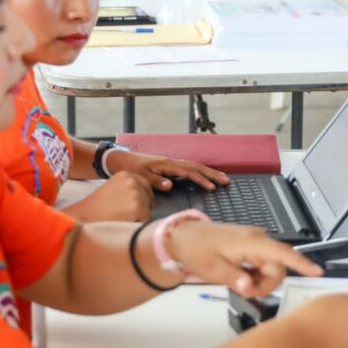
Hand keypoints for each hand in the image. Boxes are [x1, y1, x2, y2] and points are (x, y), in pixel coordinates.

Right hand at [65, 171, 152, 221]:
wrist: (82, 217)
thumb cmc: (95, 208)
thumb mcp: (112, 188)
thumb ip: (127, 188)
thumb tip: (144, 197)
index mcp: (126, 174)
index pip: (145, 185)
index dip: (142, 198)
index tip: (135, 206)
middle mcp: (132, 181)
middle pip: (148, 198)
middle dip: (141, 208)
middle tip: (124, 215)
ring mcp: (135, 194)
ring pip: (147, 210)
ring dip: (138, 218)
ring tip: (120, 219)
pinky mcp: (137, 208)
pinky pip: (145, 220)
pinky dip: (137, 225)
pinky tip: (122, 224)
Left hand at [112, 152, 229, 190]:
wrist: (121, 159)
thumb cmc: (131, 169)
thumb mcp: (141, 177)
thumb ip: (155, 182)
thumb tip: (171, 185)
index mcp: (167, 164)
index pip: (189, 172)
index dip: (201, 179)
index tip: (212, 187)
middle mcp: (172, 161)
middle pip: (197, 166)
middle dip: (212, 174)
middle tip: (226, 181)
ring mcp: (172, 163)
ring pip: (195, 166)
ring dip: (209, 172)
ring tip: (222, 179)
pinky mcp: (170, 165)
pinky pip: (190, 168)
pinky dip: (200, 171)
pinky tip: (206, 176)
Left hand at [167, 221, 322, 297]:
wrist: (184, 237)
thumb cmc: (196, 249)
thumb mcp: (211, 269)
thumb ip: (234, 278)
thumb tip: (249, 287)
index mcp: (250, 242)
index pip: (281, 253)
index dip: (300, 262)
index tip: (316, 272)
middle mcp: (257, 239)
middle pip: (278, 267)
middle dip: (266, 284)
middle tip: (244, 291)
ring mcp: (255, 241)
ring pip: (272, 267)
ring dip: (260, 281)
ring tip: (239, 284)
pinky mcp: (252, 246)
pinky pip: (264, 264)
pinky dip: (256, 275)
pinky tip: (241, 276)